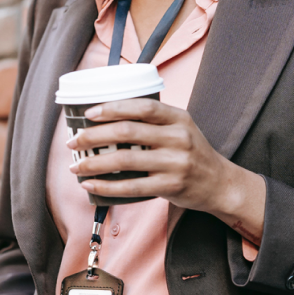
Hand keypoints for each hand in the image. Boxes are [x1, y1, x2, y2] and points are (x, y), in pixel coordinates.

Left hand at [66, 99, 265, 241]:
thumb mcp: (181, 128)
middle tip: (74, 140)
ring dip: (94, 162)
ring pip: (125, 160)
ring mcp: (176, 163)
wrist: (219, 183)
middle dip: (94, 135)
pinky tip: (90, 184)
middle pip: (128, 131)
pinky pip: (131, 187)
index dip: (113, 107)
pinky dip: (106, 186)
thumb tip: (106, 115)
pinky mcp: (171, 187)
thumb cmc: (191, 152)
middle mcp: (179, 138)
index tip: (89, 113)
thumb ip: (153, 121)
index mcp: (179, 118)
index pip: (142, 107)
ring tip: (76, 165)